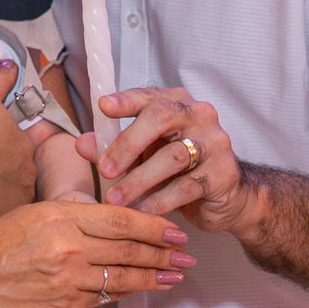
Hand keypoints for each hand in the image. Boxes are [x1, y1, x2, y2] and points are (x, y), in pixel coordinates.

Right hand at [0, 62, 38, 223]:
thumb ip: (0, 79)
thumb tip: (11, 63)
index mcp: (25, 144)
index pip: (26, 147)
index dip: (10, 148)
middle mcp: (28, 171)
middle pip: (21, 173)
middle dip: (7, 172)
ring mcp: (17, 196)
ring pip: (12, 194)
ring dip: (0, 191)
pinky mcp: (2, 215)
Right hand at [0, 200, 193, 307]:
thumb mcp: (35, 213)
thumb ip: (74, 216)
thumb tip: (114, 221)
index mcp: (61, 216)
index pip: (121, 219)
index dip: (155, 226)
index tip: (176, 231)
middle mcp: (68, 247)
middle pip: (130, 249)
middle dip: (165, 254)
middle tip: (187, 256)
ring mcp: (66, 280)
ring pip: (123, 277)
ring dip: (155, 277)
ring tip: (176, 275)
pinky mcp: (63, 305)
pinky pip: (104, 296)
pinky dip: (127, 291)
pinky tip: (143, 288)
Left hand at [81, 86, 252, 234]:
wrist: (228, 197)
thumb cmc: (180, 170)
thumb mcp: (144, 156)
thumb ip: (113, 148)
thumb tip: (80, 143)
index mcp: (176, 103)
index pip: (148, 96)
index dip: (126, 101)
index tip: (103, 107)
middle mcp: (198, 115)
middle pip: (161, 118)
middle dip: (128, 144)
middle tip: (104, 170)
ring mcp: (214, 143)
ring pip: (173, 156)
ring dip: (139, 179)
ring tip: (115, 198)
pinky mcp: (222, 174)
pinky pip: (186, 186)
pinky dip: (159, 200)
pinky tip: (140, 212)